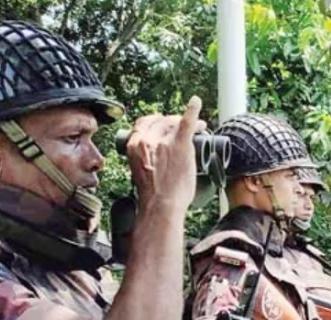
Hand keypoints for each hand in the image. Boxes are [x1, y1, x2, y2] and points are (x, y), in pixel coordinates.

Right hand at [124, 96, 205, 216]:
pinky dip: (192, 110)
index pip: (144, 124)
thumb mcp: (139, 171)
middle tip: (183, 127)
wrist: (161, 205)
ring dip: (184, 121)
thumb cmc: (152, 195)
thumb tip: (154, 156)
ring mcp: (164, 142)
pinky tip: (196, 102)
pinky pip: (186, 122)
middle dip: (172, 122)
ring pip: (173, 122)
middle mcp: (146, 140)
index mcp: (134, 145)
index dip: (156, 123)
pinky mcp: (180, 145)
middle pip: (161, 121)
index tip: (165, 125)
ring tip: (196, 125)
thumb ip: (144, 158)